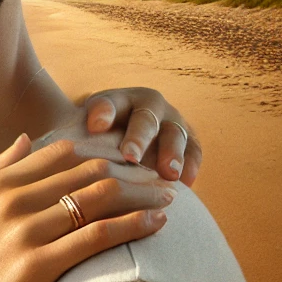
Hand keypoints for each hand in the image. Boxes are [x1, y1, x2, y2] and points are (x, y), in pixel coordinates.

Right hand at [0, 136, 172, 281]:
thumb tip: (24, 140)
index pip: (57, 154)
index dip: (97, 153)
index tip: (125, 161)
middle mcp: (5, 202)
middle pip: (84, 172)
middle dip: (128, 170)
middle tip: (159, 176)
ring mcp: (20, 233)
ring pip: (96, 198)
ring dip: (139, 193)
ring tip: (168, 198)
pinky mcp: (36, 267)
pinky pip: (98, 235)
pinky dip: (133, 224)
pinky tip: (158, 223)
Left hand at [84, 87, 200, 185]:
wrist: (125, 133)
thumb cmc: (100, 130)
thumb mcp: (89, 120)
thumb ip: (87, 120)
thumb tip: (96, 127)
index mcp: (122, 98)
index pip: (112, 105)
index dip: (104, 114)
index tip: (95, 128)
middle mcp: (152, 106)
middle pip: (146, 121)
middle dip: (139, 139)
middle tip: (131, 158)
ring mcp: (173, 121)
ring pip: (175, 135)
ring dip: (172, 154)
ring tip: (168, 174)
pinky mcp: (188, 140)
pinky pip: (194, 150)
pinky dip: (191, 165)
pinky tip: (186, 183)